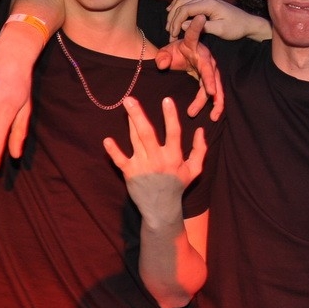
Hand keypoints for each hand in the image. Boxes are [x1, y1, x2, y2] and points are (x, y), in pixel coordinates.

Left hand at [103, 96, 206, 224]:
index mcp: (173, 157)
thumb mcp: (194, 170)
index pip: (173, 132)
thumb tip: (200, 130)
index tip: (166, 99)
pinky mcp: (130, 173)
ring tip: (125, 107)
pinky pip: (120, 160)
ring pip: (135, 141)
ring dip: (129, 123)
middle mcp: (157, 159)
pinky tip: (107, 140)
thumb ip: (200, 150)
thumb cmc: (177, 186)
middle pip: (146, 133)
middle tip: (129, 99)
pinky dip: (113, 151)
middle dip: (138, 115)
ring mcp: (142, 166)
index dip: (170, 116)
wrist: (161, 208)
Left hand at [154, 16, 223, 120]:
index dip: (196, 26)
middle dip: (211, 82)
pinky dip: (216, 105)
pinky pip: (214, 94)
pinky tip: (214, 116)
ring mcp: (210, 69)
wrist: (184, 57)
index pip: (193, 34)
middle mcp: (205, 57)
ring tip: (212, 116)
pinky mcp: (212, 80)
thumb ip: (161, 57)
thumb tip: (162, 65)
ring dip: (215, 100)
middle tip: (210, 93)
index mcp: (192, 45)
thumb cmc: (175, 53)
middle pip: (209, 70)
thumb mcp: (165, 52)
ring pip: (215, 85)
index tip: (201, 17)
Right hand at [166, 0, 270, 40]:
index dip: (176, 22)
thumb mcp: (220, 30)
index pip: (185, 9)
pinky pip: (187, 0)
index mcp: (208, 3)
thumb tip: (182, 25)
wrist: (247, 23)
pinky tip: (171, 10)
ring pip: (182, 1)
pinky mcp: (205, 0)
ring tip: (169, 26)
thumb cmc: (236, 28)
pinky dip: (178, 6)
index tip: (173, 34)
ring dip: (174, 12)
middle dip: (173, 19)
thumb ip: (201, 27)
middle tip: (169, 33)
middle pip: (181, 5)